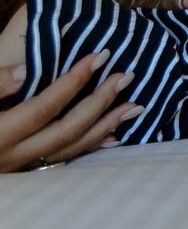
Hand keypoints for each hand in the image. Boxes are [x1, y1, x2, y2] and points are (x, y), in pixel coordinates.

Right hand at [0, 51, 142, 171]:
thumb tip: (27, 69)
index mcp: (0, 135)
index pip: (47, 106)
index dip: (75, 80)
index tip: (101, 57)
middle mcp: (16, 156)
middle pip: (68, 129)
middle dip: (101, 102)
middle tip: (126, 77)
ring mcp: (23, 167)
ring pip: (72, 147)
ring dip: (106, 126)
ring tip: (135, 107)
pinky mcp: (28, 171)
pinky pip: (66, 159)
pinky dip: (92, 146)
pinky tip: (115, 138)